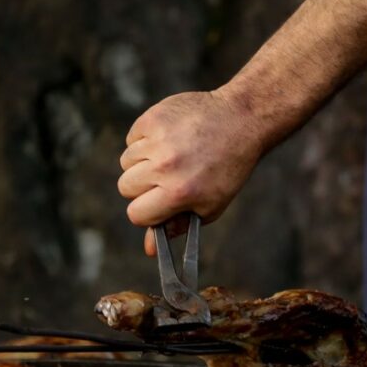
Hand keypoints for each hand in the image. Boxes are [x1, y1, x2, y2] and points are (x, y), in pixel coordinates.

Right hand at [118, 89, 265, 255]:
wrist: (240, 121)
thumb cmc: (227, 169)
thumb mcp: (209, 205)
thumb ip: (176, 226)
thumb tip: (149, 249)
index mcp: (178, 192)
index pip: (136, 213)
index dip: (146, 212)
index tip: (157, 204)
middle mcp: (165, 166)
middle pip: (125, 187)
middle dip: (141, 187)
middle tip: (164, 179)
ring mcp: (158, 139)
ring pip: (126, 161)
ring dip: (142, 162)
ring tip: (169, 156)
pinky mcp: (153, 117)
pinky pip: (132, 138)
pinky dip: (144, 140)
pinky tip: (168, 139)